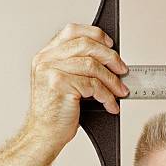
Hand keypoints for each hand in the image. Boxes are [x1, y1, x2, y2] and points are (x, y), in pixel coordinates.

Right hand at [27, 23, 128, 148]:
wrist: (44, 135)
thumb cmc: (56, 112)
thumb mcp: (63, 83)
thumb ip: (76, 65)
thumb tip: (108, 59)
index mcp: (46, 55)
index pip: (72, 31)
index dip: (95, 34)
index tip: (110, 45)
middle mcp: (46, 60)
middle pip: (86, 45)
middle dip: (110, 57)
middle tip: (122, 70)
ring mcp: (51, 71)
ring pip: (92, 66)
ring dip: (112, 80)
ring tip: (120, 91)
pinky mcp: (59, 84)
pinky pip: (92, 85)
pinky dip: (107, 96)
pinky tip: (110, 104)